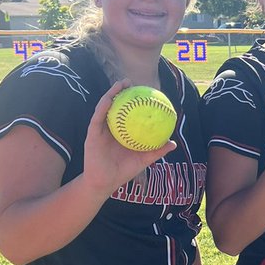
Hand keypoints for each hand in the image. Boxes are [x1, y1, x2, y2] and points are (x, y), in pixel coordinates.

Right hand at [83, 80, 174, 195]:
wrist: (105, 182)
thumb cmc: (123, 171)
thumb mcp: (144, 159)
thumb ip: (157, 150)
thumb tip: (173, 143)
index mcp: (120, 131)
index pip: (127, 112)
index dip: (132, 101)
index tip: (142, 90)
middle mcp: (109, 128)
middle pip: (115, 106)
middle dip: (121, 92)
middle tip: (130, 81)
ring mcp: (99, 130)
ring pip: (104, 107)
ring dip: (111, 94)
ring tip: (120, 84)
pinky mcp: (92, 134)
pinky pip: (97, 118)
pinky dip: (103, 107)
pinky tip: (110, 99)